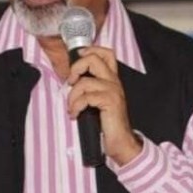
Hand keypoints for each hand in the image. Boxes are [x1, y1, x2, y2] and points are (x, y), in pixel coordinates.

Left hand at [67, 46, 141, 165]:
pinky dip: (75, 106)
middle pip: (93, 59)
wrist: (121, 141)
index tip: (78, 58)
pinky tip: (75, 114)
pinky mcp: (110, 102)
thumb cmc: (107, 122)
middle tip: (71, 82)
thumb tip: (72, 78)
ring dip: (72, 96)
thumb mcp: (99, 100)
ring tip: (72, 107)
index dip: (90, 50)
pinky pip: (85, 97)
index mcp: (112, 79)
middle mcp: (114, 82)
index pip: (106, 53)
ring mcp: (113, 91)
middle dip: (76, 68)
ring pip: (84, 82)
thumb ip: (91, 87)